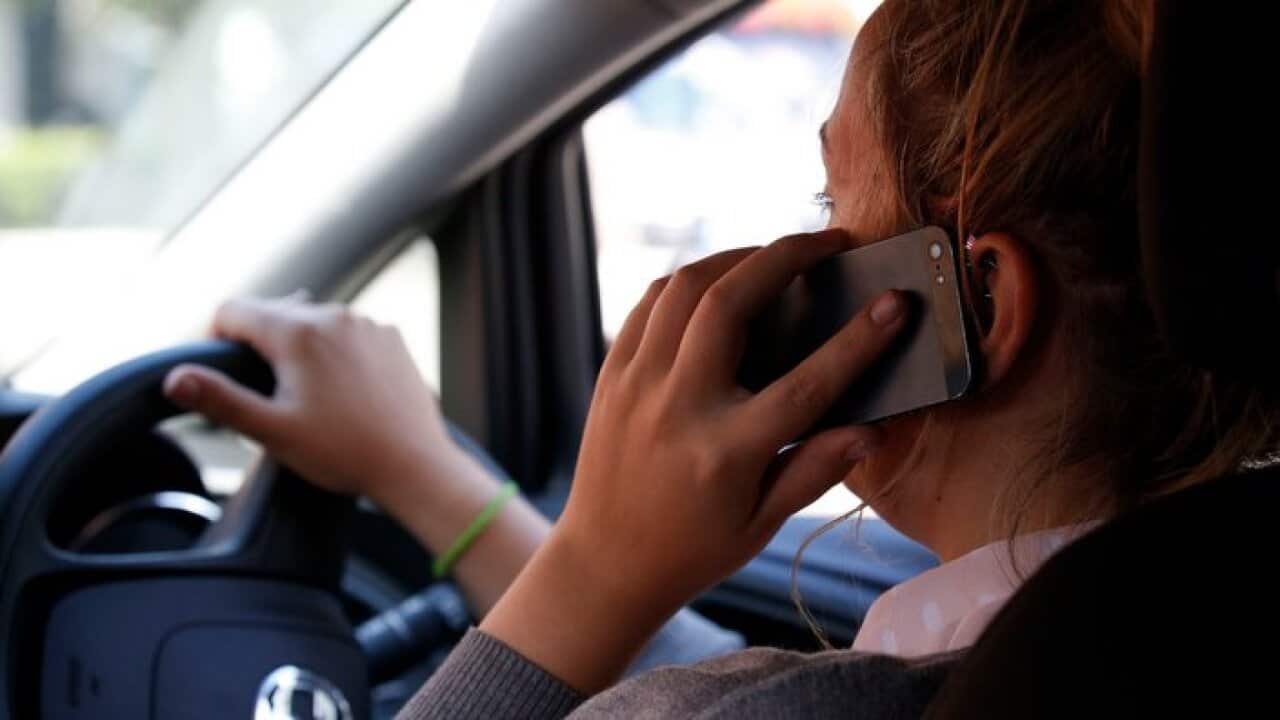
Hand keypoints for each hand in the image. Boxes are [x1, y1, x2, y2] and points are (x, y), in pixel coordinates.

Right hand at [163, 297, 455, 506]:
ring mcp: (367, 325)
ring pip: (312, 322)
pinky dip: (333, 352)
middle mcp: (334, 315)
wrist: (415, 464)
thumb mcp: (272, 431)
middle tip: (256, 390)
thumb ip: (221, 400)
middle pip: (273, 312)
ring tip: (299, 393)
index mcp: (298, 331)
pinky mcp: (391, 339)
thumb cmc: (344, 452)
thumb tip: (177, 378)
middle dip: (256, 343)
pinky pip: (347, 334)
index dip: (213, 336)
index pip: (233, 310)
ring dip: (296, 346)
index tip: (216, 369)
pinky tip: (337, 390)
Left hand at [483, 229, 908, 690]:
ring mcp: (637, 385)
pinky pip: (649, 304)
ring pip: (684, 289)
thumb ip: (814, 470)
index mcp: (726, 452)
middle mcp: (678, 408)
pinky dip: (688, 281)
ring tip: (773, 257)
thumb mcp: (761, 524)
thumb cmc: (692, 550)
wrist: (604, 564)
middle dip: (785, 256)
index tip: (894, 303)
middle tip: (827, 242)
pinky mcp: (611, 376)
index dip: (858, 340)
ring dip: (734, 257)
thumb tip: (871, 429)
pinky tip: (718, 281)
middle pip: (731, 302)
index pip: (807, 384)